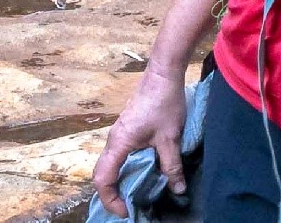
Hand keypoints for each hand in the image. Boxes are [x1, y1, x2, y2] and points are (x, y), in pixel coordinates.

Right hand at [92, 67, 187, 217]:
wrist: (163, 72)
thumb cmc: (164, 103)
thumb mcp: (170, 137)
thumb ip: (172, 166)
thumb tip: (178, 190)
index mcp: (119, 143)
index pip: (103, 180)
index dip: (111, 200)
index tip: (127, 211)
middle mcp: (113, 139)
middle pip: (102, 174)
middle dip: (112, 195)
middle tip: (129, 207)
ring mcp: (118, 132)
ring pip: (110, 164)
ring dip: (118, 181)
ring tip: (135, 193)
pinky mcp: (127, 127)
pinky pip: (118, 154)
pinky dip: (124, 168)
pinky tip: (141, 171)